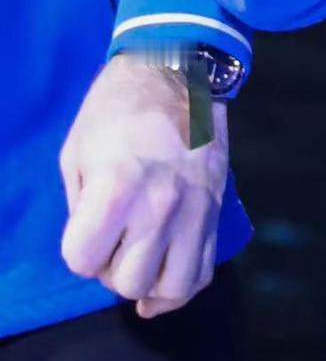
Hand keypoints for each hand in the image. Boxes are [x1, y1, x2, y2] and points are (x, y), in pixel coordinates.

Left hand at [60, 57, 228, 318]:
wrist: (177, 73)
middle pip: (128, 282)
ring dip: (148, 284)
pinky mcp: (215, 213)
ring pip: (172, 287)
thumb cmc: (114, 110)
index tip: (84, 230)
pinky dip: (181, 288)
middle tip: (112, 242)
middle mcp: (159, 207)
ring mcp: (194, 211)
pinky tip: (163, 281)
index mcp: (116, 188)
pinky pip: (203, 272)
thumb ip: (81, 208)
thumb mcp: (75, 153)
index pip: (83, 261)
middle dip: (111, 270)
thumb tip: (97, 247)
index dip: (78, 251)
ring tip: (140, 261)